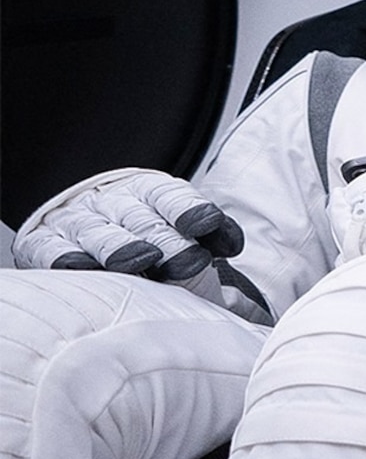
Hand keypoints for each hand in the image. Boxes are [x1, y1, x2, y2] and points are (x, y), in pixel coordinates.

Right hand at [14, 169, 243, 282]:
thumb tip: (229, 244)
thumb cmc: (150, 246)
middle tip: (187, 261)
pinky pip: (52, 250)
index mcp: (148, 193)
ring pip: (98, 233)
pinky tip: (82, 266)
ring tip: (143, 261)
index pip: (170, 197)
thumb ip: (206, 239)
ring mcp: (75, 222)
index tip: (207, 225)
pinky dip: (66, 257)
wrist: (92, 238)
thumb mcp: (181, 235)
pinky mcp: (42, 245)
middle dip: (166, 240)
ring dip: (121, 248)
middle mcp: (110, 203)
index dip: (189, 210)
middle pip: (140, 219)